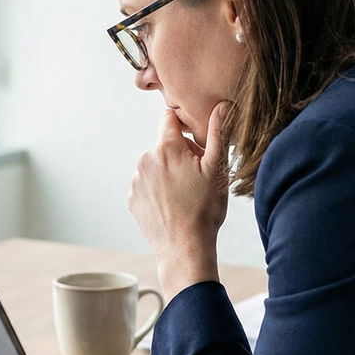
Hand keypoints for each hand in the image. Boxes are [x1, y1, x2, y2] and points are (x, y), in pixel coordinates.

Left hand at [128, 103, 230, 299]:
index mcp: (166, 148)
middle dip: (180, 154)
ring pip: (156, 165)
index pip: (170, 117)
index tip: (195, 140)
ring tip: (185, 195)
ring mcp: (136, 180)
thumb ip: (218, 133)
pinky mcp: (132, 198)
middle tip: (197, 177)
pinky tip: (173, 205)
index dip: (184, 124)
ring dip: (169, 172)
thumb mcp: (217, 169)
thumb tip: (222, 105)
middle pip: (165, 144)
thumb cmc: (204, 211)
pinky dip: (158, 190)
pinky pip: (147, 184)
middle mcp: (145, 159)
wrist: (184, 249)